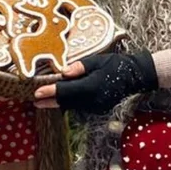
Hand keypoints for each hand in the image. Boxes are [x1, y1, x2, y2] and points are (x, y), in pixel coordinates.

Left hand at [33, 52, 157, 113]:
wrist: (135, 76)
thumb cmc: (116, 64)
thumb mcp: (98, 60)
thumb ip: (80, 67)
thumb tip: (63, 72)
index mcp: (92, 86)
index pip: (66, 91)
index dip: (50, 92)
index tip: (36, 93)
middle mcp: (93, 100)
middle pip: (67, 102)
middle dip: (50, 101)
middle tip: (34, 101)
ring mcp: (96, 106)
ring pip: (72, 106)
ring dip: (58, 103)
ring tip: (44, 100)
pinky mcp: (98, 108)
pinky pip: (80, 106)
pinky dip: (69, 103)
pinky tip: (61, 100)